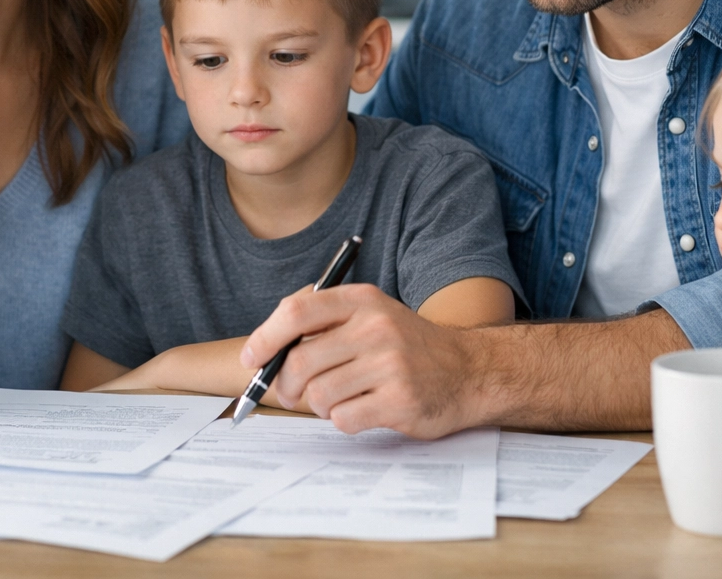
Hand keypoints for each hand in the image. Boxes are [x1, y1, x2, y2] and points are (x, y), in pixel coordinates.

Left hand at [240, 284, 482, 437]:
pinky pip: (344, 419)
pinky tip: (364, 410)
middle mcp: (377, 327)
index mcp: (363, 300)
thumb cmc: (407, 347)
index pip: (297, 310)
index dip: (265, 336)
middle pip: (301, 360)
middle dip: (285, 384)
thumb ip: (325, 324)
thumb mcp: (371, 315)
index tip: (251, 358)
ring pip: (320, 394)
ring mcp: (391, 364)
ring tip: (340, 399)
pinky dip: (344, 421)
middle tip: (289, 393)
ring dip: (320, 405)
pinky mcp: (401, 400)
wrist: (469, 371)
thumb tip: (264, 352)